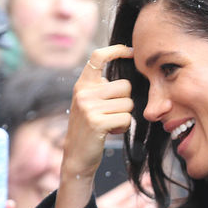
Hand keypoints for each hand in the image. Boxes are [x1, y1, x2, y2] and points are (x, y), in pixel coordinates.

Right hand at [62, 45, 135, 181]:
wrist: (76, 157)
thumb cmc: (89, 129)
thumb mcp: (89, 103)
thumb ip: (102, 88)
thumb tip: (126, 71)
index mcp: (82, 85)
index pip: (98, 57)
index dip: (116, 50)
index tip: (130, 51)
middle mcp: (84, 93)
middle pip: (125, 86)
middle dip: (125, 102)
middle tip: (111, 114)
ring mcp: (89, 107)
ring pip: (127, 104)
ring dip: (124, 116)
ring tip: (109, 124)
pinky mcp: (97, 122)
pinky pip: (126, 119)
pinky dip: (123, 127)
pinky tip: (110, 132)